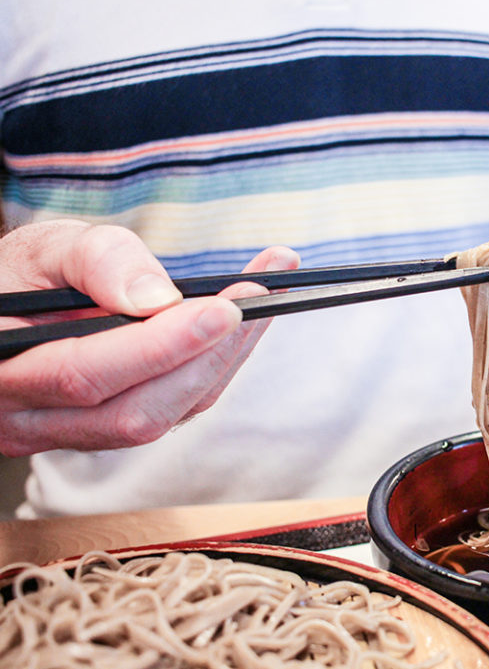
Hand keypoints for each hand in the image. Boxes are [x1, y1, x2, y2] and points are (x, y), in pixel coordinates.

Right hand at [0, 220, 299, 454]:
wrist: (4, 306)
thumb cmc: (18, 276)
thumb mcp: (41, 248)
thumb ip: (95, 260)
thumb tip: (160, 298)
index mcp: (0, 370)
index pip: (85, 375)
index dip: (162, 346)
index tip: (225, 308)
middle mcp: (29, 421)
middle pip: (137, 412)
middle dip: (210, 353)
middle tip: (261, 294)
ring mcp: (70, 436)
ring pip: (164, 417)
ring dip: (224, 358)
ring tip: (265, 297)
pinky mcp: (111, 432)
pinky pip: (173, 411)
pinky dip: (215, 366)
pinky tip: (241, 323)